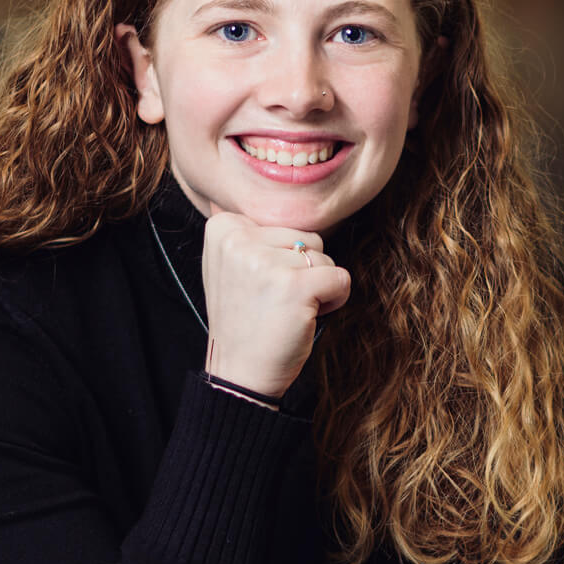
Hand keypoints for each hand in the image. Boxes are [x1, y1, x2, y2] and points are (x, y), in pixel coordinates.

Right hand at [200, 211, 350, 398]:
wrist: (240, 372)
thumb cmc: (244, 319)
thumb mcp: (229, 265)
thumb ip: (246, 232)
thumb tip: (253, 192)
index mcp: (222, 228)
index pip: (283, 223)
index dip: (281, 257)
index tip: (257, 285)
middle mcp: (239, 239)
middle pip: (306, 236)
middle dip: (301, 270)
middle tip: (273, 301)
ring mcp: (267, 262)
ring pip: (324, 257)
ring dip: (317, 286)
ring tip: (286, 309)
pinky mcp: (296, 286)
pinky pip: (341, 278)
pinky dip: (334, 300)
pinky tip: (305, 317)